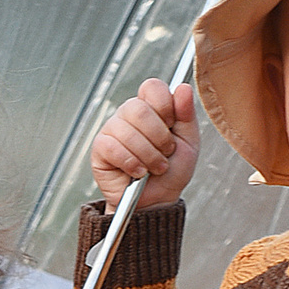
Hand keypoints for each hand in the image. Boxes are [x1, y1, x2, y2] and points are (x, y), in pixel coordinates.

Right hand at [91, 78, 197, 209]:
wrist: (157, 201)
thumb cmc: (171, 171)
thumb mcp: (188, 143)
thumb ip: (186, 114)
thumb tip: (183, 87)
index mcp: (151, 108)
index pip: (152, 87)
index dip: (164, 105)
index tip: (172, 125)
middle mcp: (129, 114)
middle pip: (138, 108)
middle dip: (159, 137)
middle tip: (166, 152)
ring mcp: (112, 129)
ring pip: (127, 131)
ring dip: (148, 155)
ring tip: (155, 168)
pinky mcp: (100, 149)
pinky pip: (113, 148)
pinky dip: (131, 163)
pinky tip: (138, 172)